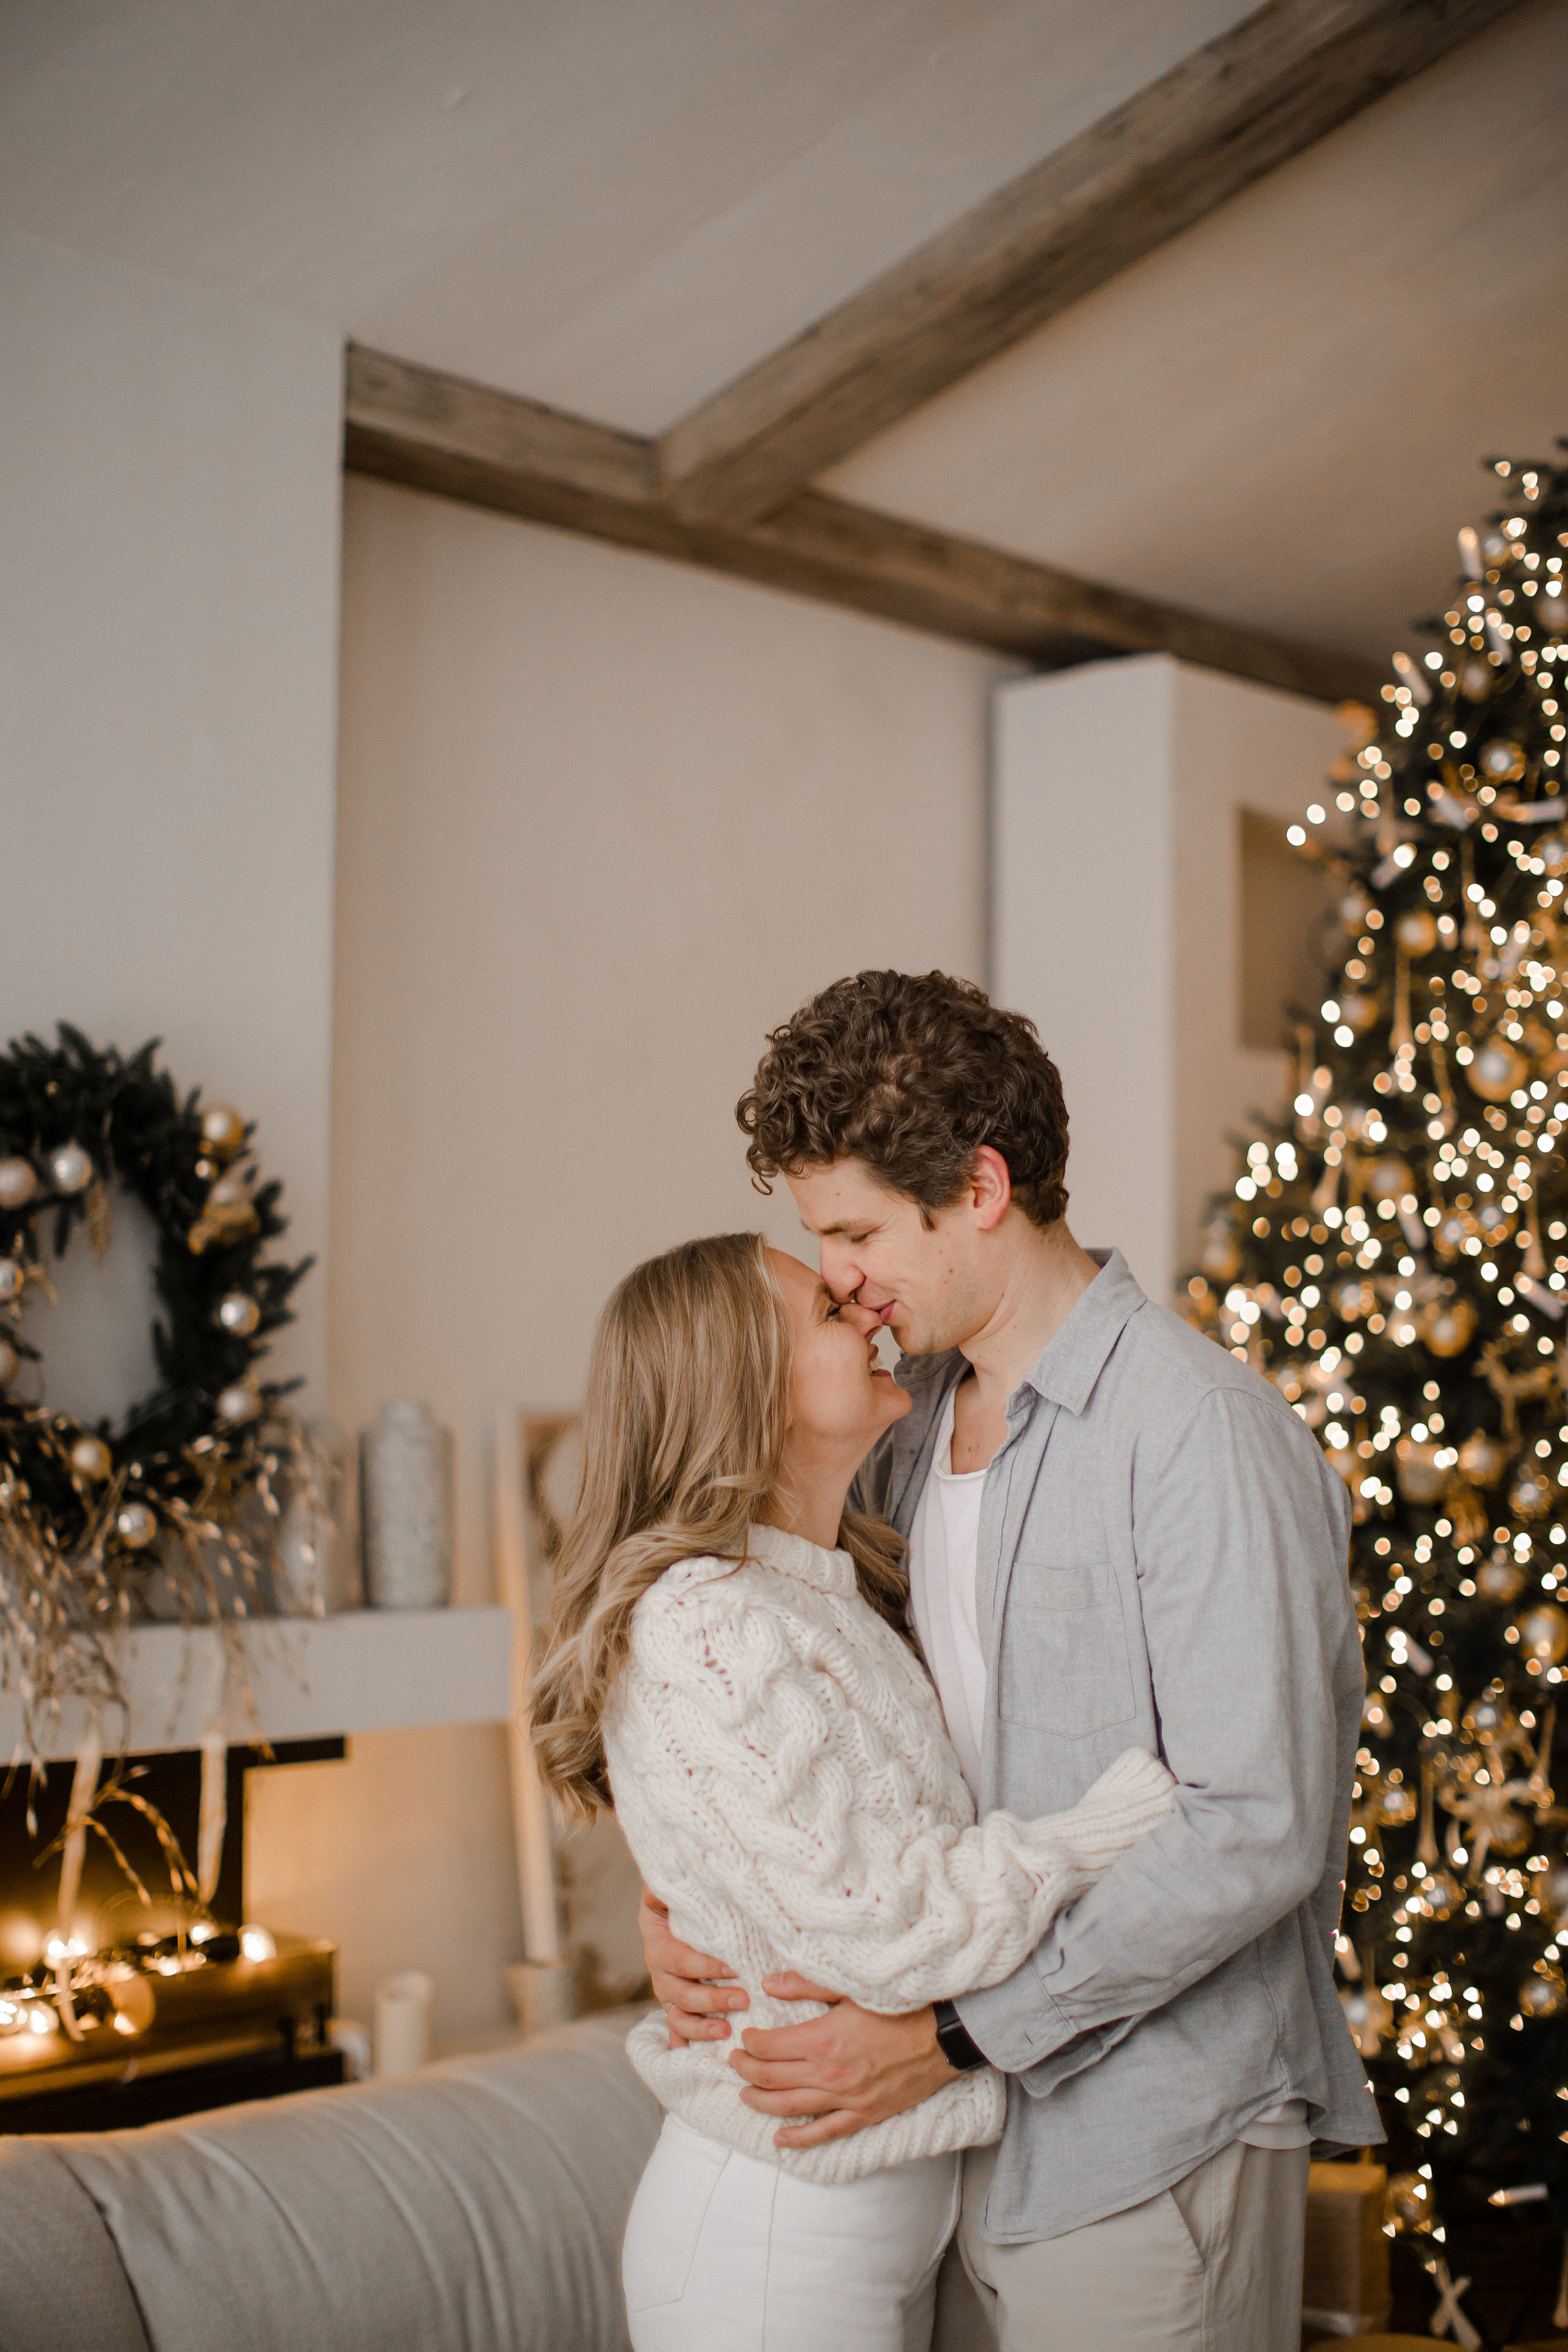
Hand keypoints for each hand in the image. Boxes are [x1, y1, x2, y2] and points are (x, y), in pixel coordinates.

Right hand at [639, 1888, 748, 2048]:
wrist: (677, 1914)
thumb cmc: (683, 1900)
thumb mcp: (670, 1890)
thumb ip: (664, 1887)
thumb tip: (661, 1884)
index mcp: (659, 1943)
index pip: (679, 1959)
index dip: (703, 1965)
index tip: (732, 1968)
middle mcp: (660, 1972)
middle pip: (682, 1993)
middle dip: (713, 1999)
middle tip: (744, 1999)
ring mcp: (669, 1994)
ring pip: (679, 2017)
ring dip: (702, 2027)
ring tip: (726, 2030)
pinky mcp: (677, 2009)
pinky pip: (677, 2034)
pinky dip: (686, 2048)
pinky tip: (703, 2061)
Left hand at [728, 1970, 958, 2149]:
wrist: (944, 2036)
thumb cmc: (899, 2005)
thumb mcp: (850, 1986)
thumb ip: (806, 1985)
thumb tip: (768, 1983)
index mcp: (822, 2039)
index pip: (768, 2046)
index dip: (749, 2042)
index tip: (744, 2035)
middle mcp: (829, 2073)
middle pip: (771, 2078)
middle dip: (745, 2070)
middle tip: (734, 2061)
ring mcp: (846, 2099)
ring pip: (789, 2108)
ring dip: (761, 2102)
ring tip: (745, 2092)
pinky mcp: (864, 2114)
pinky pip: (824, 2132)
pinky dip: (799, 2139)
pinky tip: (780, 2139)